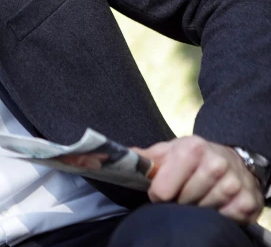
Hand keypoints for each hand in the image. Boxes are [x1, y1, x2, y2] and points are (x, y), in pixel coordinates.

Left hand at [133, 135, 263, 223]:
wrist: (231, 159)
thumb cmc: (193, 157)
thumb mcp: (169, 151)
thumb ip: (147, 157)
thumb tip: (121, 156)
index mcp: (192, 149)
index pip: (163, 189)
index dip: (158, 194)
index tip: (162, 191)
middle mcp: (216, 164)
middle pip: (183, 202)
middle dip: (179, 201)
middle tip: (183, 193)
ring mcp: (233, 183)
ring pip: (202, 211)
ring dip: (197, 208)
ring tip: (198, 196)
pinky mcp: (247, 202)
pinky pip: (223, 219)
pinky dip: (216, 215)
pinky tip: (215, 203)